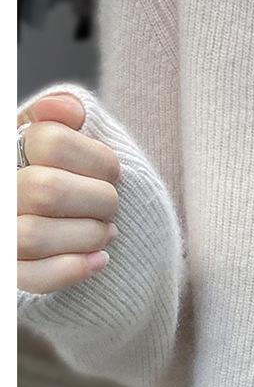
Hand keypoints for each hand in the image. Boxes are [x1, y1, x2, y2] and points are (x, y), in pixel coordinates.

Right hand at [17, 93, 120, 292]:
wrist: (52, 220)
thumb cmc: (61, 174)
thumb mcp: (58, 137)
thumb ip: (62, 117)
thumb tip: (68, 109)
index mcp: (10, 149)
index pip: (50, 141)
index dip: (97, 158)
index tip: (111, 172)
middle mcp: (1, 190)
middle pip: (46, 190)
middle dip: (98, 200)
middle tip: (110, 206)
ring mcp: (1, 233)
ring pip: (34, 236)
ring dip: (89, 235)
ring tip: (106, 233)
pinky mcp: (9, 273)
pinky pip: (33, 277)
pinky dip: (73, 269)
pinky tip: (99, 260)